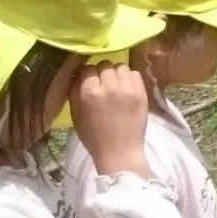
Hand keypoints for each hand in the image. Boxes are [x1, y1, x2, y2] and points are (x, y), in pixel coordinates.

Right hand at [69, 62, 151, 177]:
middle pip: (104, 65)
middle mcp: (110, 87)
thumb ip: (74, 91)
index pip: (87, 68)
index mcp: (90, 92)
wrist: (119, 152)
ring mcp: (128, 89)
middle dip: (101, 72)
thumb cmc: (93, 136)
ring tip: (116, 84)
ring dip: (116, 73)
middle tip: (103, 84)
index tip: (88, 82)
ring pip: (121, 66)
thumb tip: (77, 74)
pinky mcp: (142, 94)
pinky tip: (126, 87)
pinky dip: (129, 77)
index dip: (86, 74)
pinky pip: (135, 74)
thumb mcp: (75, 114)